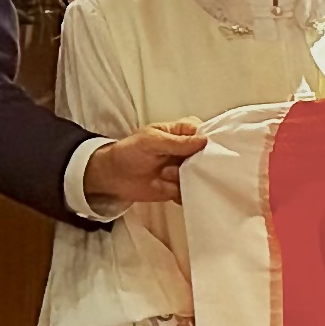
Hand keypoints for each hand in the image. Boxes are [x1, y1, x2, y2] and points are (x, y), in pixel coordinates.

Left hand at [86, 122, 207, 206]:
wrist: (112, 178)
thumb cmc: (129, 152)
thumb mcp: (151, 141)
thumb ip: (177, 142)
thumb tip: (205, 141)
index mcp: (182, 132)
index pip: (206, 133)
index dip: (211, 140)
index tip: (210, 149)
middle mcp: (188, 151)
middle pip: (208, 156)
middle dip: (200, 163)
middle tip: (181, 165)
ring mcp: (185, 170)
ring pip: (202, 175)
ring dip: (186, 178)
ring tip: (164, 176)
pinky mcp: (181, 187)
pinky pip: (193, 191)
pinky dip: (186, 193)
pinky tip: (169, 188)